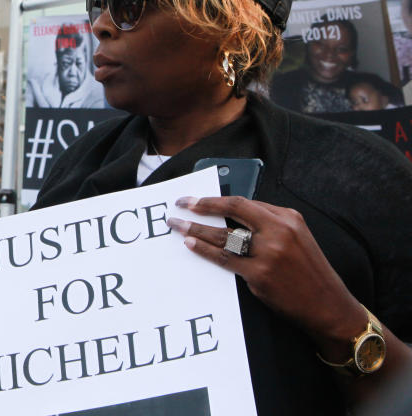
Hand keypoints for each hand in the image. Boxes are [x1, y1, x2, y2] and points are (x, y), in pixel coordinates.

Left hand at [167, 195, 366, 357]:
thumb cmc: (309, 272)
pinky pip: (224, 258)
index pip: (244, 202)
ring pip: (223, 235)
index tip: (197, 199)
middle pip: (232, 209)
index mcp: (288, 217)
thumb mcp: (297, 238)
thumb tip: (232, 217)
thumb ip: (269, 224)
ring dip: (195, 228)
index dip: (217, 199)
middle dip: (201, 205)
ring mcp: (268, 252)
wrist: (328, 306)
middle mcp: (278, 230)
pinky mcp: (259, 274)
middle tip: (181, 203)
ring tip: (177, 224)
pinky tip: (191, 243)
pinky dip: (204, 250)